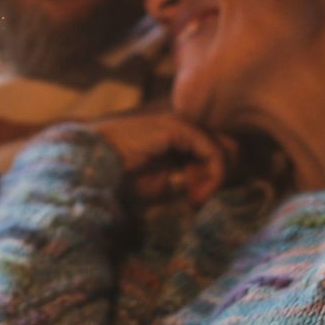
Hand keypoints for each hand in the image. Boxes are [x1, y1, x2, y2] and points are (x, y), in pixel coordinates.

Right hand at [91, 103, 231, 204]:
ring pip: (224, 149)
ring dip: (215, 178)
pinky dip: (212, 174)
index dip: (212, 178)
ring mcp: (183, 124)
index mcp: (180, 138)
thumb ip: (186, 183)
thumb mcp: (163, 185)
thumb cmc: (122, 176)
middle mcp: (185, 127)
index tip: (194, 200)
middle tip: (197, 198)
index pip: (216, 152)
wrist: (97, 163)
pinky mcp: (180, 127)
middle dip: (220, 176)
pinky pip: (213, 151)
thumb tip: (207, 190)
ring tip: (195, 197)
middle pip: (228, 147)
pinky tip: (193, 191)